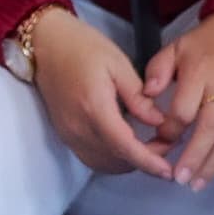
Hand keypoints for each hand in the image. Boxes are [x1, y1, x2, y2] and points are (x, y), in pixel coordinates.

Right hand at [23, 8, 173, 178]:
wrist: (44, 44)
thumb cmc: (82, 46)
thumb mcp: (117, 63)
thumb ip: (137, 96)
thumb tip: (158, 121)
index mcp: (94, 107)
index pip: (124, 146)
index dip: (148, 161)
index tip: (168, 170)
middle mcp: (79, 128)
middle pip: (116, 160)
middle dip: (144, 161)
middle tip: (167, 145)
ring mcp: (69, 134)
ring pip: (104, 164)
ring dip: (128, 163)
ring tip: (150, 147)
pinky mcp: (65, 135)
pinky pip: (92, 158)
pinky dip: (112, 160)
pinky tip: (127, 147)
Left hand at [141, 12, 213, 189]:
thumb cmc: (205, 43)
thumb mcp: (176, 47)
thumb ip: (157, 70)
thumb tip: (147, 94)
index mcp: (200, 74)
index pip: (182, 109)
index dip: (169, 129)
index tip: (159, 140)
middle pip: (209, 128)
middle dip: (193, 156)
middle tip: (179, 178)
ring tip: (198, 184)